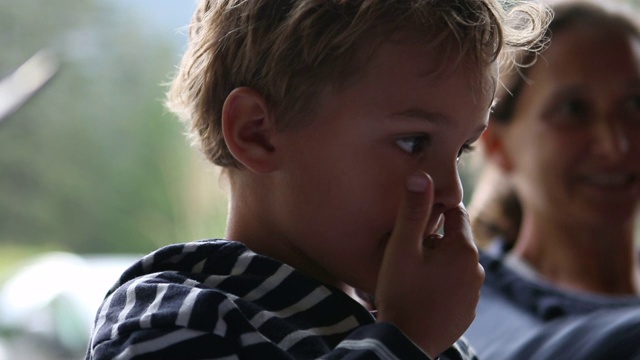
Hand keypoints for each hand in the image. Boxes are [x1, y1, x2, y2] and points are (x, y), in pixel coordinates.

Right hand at [374, 171, 483, 356]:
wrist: (406, 344)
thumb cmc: (401, 292)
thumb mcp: (402, 248)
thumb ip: (413, 211)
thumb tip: (422, 175)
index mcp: (464, 249)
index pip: (456, 213)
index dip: (434, 214)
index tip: (415, 224)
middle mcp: (477, 270)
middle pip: (455, 240)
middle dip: (434, 241)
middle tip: (407, 255)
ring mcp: (474, 294)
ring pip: (455, 264)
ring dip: (437, 264)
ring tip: (411, 276)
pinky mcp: (467, 312)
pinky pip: (455, 286)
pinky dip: (441, 285)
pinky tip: (421, 294)